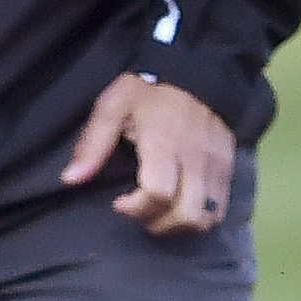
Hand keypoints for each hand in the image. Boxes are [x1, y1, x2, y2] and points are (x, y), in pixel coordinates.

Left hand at [62, 74, 235, 237]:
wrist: (197, 75)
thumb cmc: (148, 93)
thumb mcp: (113, 106)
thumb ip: (93, 143)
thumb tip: (71, 179)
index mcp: (165, 143)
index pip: (158, 193)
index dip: (135, 208)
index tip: (118, 203)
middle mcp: (197, 159)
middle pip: (186, 215)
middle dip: (157, 224)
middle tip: (139, 211)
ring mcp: (217, 166)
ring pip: (206, 218)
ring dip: (178, 225)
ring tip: (158, 211)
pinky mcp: (229, 170)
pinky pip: (220, 210)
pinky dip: (199, 217)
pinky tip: (179, 206)